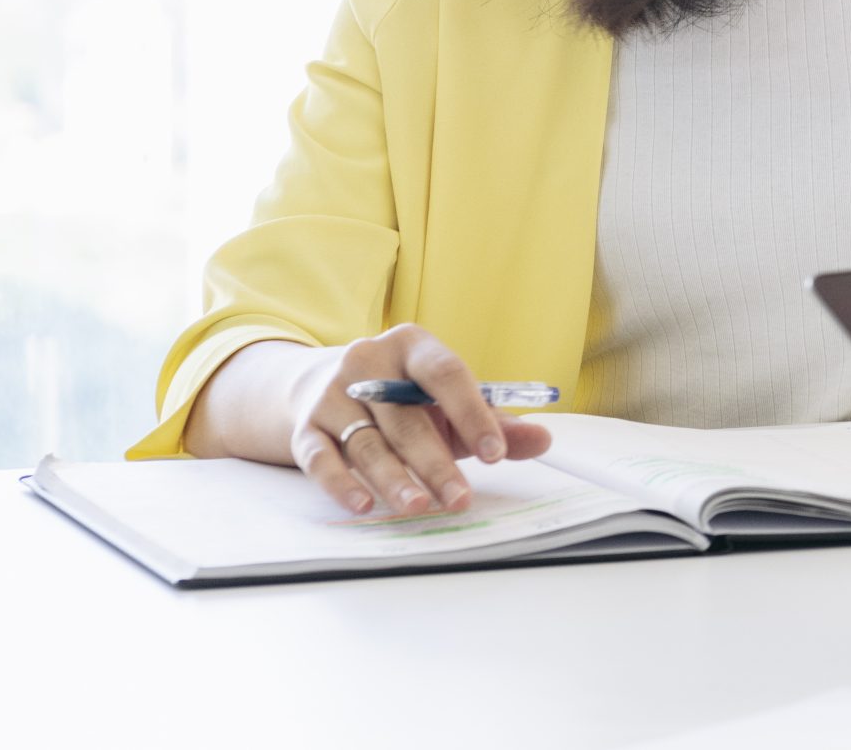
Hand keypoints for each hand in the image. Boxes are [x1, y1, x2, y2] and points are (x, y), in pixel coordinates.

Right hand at [279, 325, 551, 516]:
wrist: (318, 385)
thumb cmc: (400, 398)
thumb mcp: (446, 402)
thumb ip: (493, 421)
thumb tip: (544, 440)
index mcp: (412, 345)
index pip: (445, 374)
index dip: (472, 413)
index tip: (496, 453)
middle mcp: (368, 362)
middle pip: (406, 418)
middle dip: (435, 462)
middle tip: (459, 498)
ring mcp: (332, 394)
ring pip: (368, 442)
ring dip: (394, 478)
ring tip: (419, 506)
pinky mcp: (306, 426)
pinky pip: (320, 459)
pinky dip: (342, 483)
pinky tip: (364, 504)